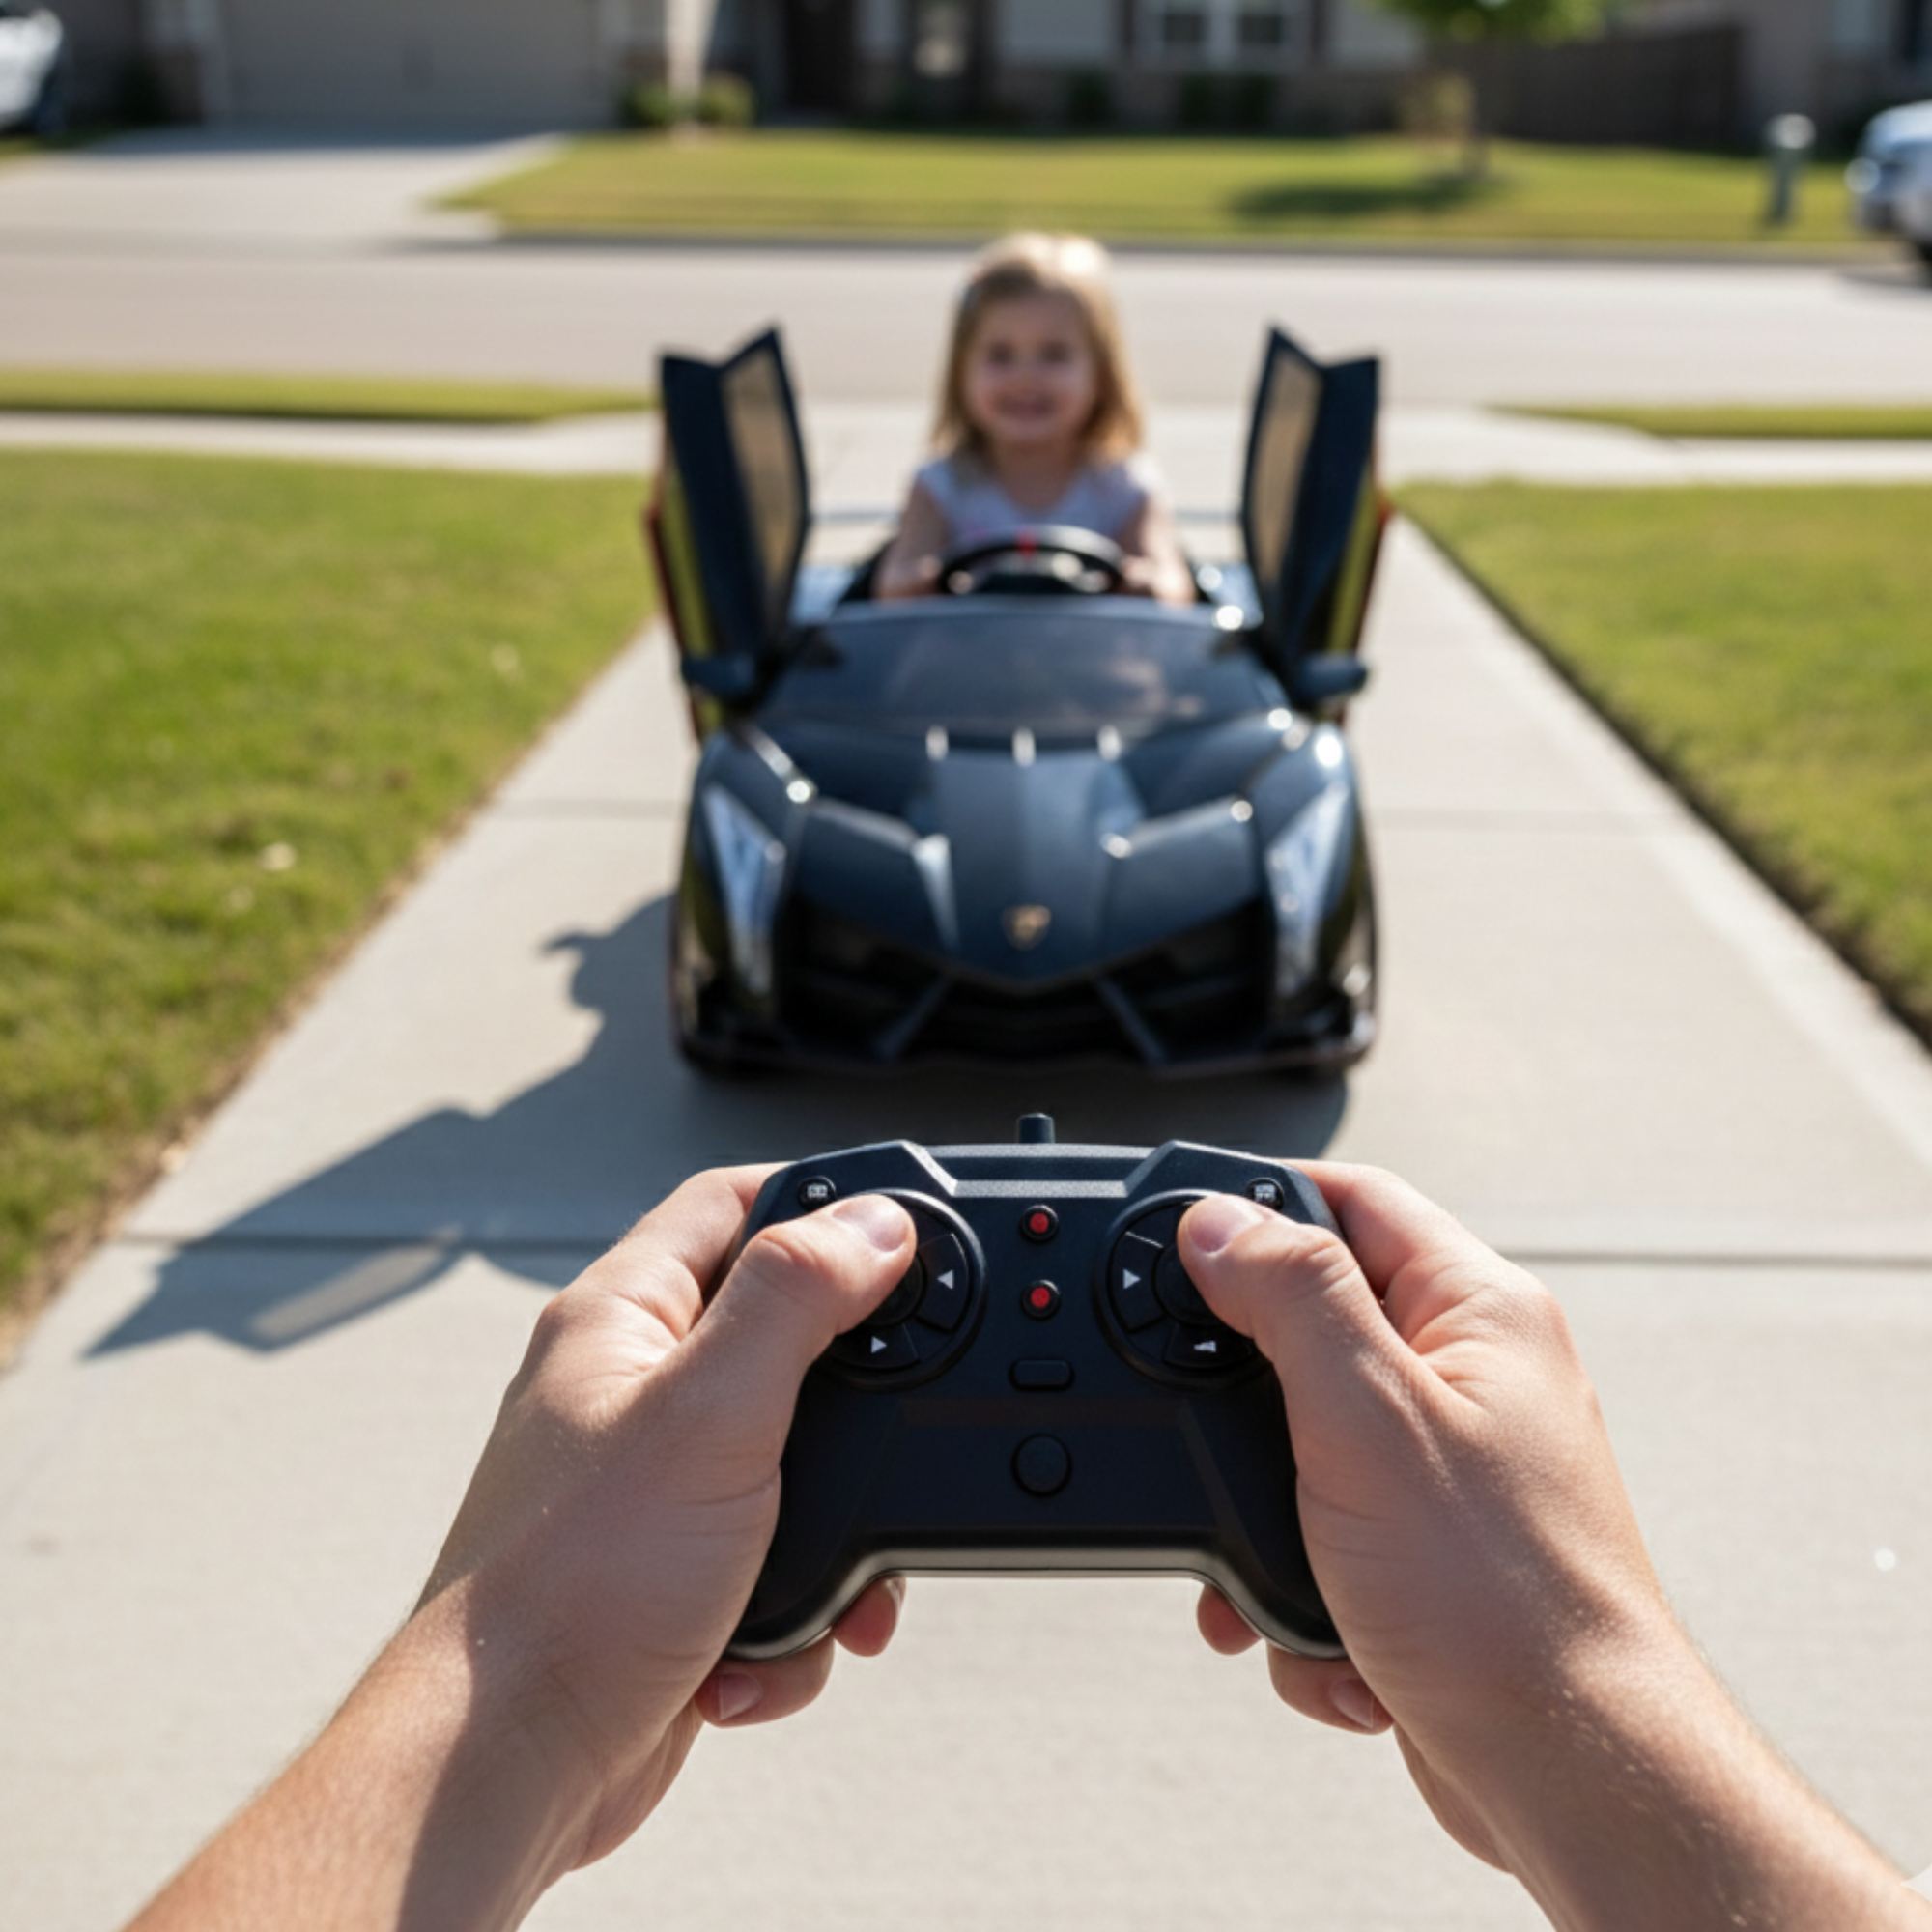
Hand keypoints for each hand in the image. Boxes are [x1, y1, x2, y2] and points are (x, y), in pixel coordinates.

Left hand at [126, 1172, 918, 1931]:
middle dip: (852, 1402)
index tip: (901, 1234)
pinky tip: (755, 1650)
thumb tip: (872, 1224)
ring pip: (794, 1464)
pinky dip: (793, 1611)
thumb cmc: (572, 1587)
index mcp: (619, 1320)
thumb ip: (794, 1302)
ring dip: (832, 1533)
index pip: (729, 1204)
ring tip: (830, 1582)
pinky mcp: (676, 1575)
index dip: (820, 1203)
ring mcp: (653, 1486)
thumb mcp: (711, 1413)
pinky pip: (775, 1564)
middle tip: (887, 1428)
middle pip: (779, 1337)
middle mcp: (630, 1391)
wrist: (514, 1765)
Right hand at [1181, 1166, 1663, 1862]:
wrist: (1566, 1774)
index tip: (1180, 1238)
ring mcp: (1452, 1468)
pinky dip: (1301, 1588)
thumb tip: (1221, 1222)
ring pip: (1306, 1446)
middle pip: (1315, 1325)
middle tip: (1218, 1433)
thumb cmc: (1504, 1601)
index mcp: (1480, 1313)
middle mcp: (1474, 1378)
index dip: (1259, 1205)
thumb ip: (1291, 1300)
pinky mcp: (1428, 1553)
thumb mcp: (1368, 1417)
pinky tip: (1325, 1634)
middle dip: (1246, 1399)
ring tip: (1275, 1566)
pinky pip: (1326, 1536)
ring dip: (1266, 1516)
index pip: (1353, 1199)